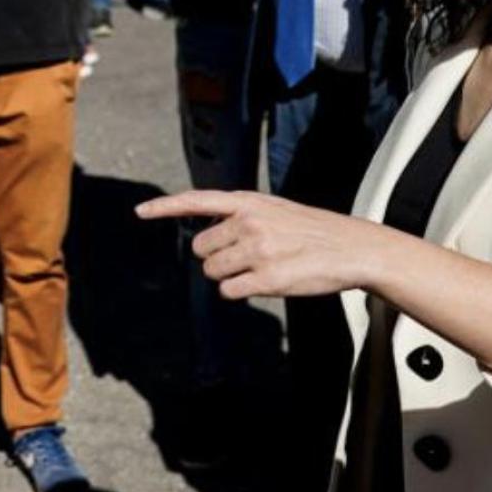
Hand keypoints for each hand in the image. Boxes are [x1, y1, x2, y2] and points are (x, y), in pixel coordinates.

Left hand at [135, 190, 382, 299]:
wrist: (352, 248)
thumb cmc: (310, 230)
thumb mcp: (273, 208)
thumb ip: (239, 213)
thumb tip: (206, 233)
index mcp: (249, 202)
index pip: (197, 200)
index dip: (165, 206)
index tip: (140, 211)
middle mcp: (249, 222)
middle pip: (201, 248)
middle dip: (217, 256)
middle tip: (248, 256)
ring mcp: (258, 251)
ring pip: (213, 273)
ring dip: (230, 276)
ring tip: (262, 267)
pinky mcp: (268, 279)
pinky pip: (230, 292)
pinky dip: (242, 291)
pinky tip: (267, 282)